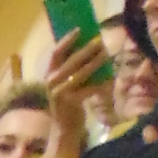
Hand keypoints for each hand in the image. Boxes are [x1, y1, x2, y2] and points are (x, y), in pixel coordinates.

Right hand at [43, 28, 102, 154]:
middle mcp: (51, 82)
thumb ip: (70, 69)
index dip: (67, 40)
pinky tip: (109, 79)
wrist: (64, 127)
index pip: (55, 53)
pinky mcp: (70, 102)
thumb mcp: (64, 84)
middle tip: (100, 40)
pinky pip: (89, 88)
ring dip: (96, 62)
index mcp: (47, 74)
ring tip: (106, 54)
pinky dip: (101, 83)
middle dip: (87, 49)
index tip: (80, 29)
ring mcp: (60, 92)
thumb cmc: (67, 101)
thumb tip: (88, 47)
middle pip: (71, 60)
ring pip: (81, 72)